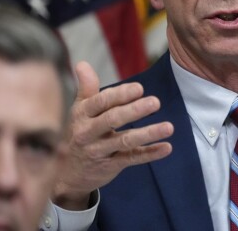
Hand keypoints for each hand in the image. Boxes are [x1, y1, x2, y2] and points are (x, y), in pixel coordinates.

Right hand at [52, 61, 173, 209]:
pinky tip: (167, 147)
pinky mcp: (111, 166)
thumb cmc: (79, 132)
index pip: (101, 102)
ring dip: (148, 134)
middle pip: (112, 120)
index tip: (139, 88)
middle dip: (134, 111)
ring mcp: (100, 151)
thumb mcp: (79, 110)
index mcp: (82, 115)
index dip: (120, 95)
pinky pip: (132, 159)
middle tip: (155, 102)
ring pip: (125, 141)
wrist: (68, 173)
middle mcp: (88, 133)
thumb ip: (86, 87)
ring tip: (169, 127)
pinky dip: (150, 154)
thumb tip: (82, 63)